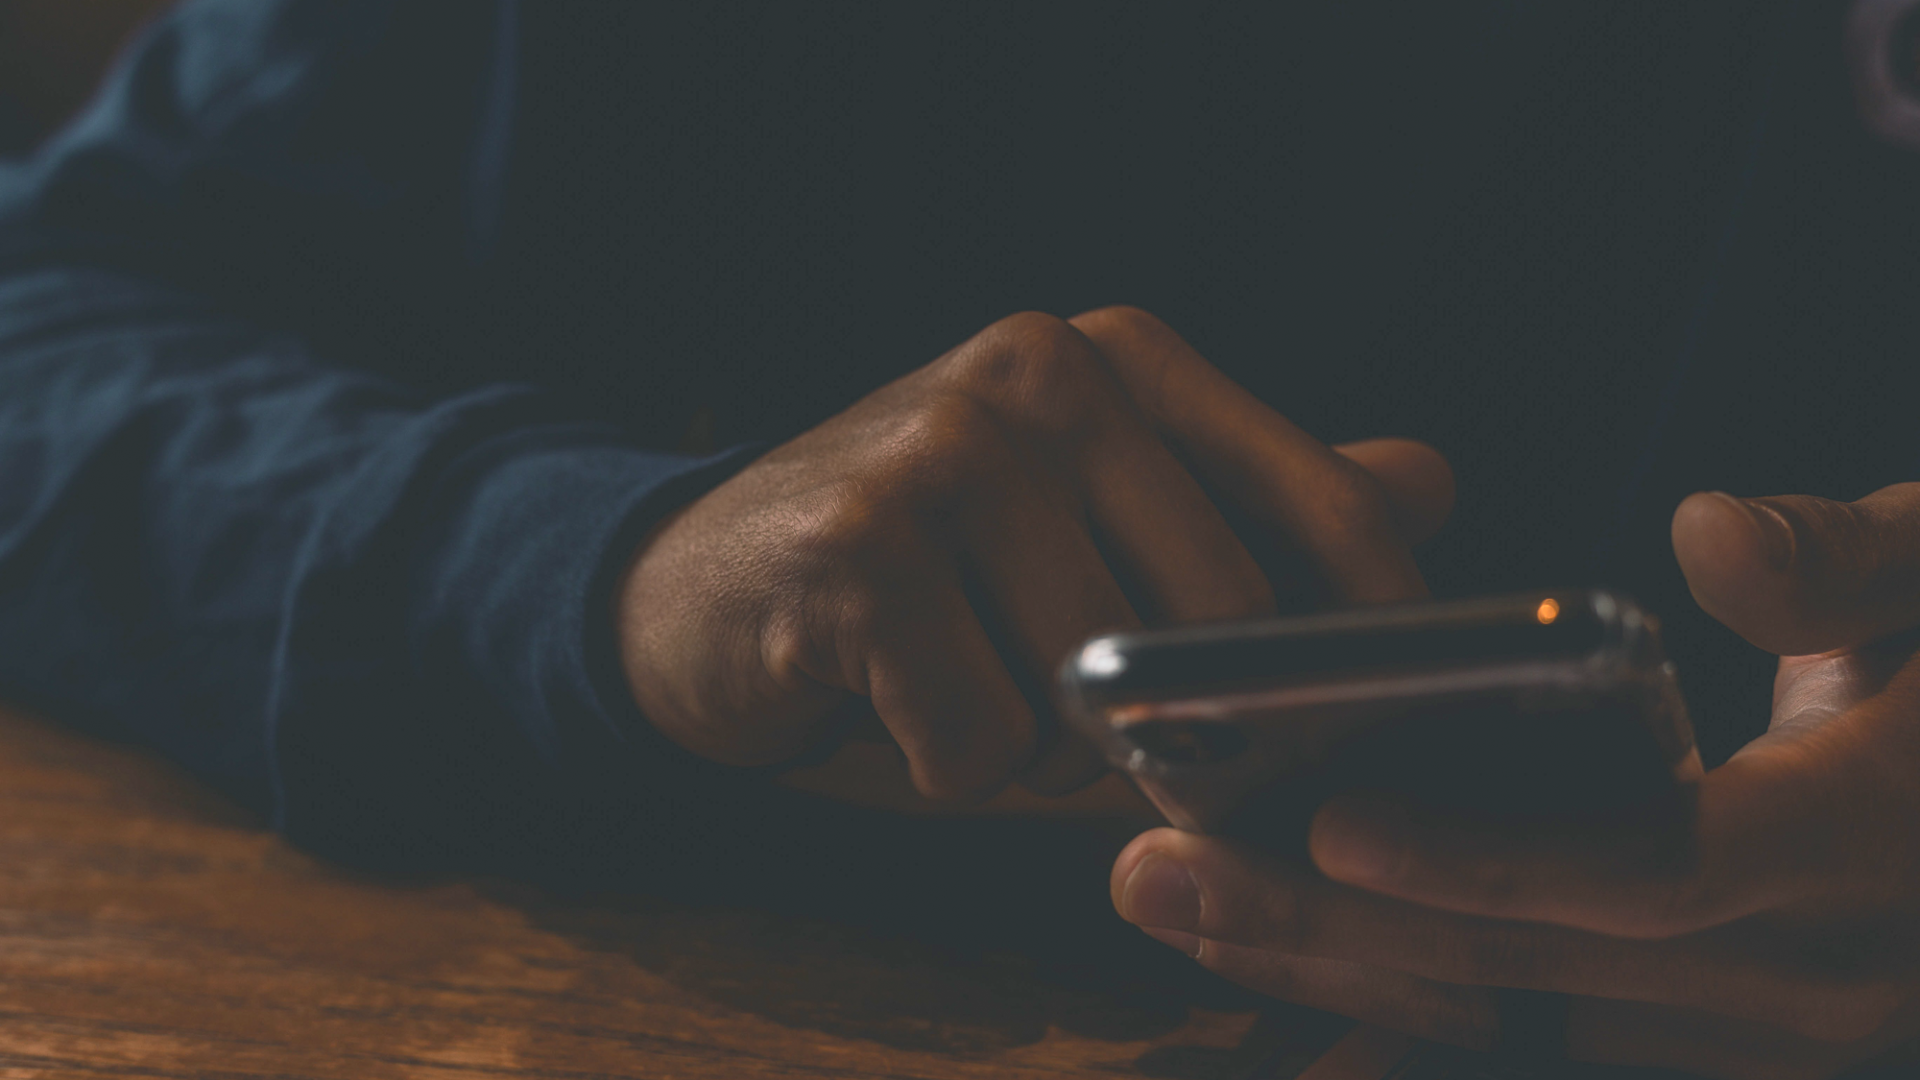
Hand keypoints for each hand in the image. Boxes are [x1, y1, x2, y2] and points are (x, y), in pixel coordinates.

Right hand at [618, 307, 1451, 800]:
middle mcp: (1043, 376)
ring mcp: (946, 449)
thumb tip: (1431, 486)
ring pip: (1096, 695)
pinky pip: (982, 740)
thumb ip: (1252, 509)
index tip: (1362, 741)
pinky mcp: (858, 547)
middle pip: (1225, 625)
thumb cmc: (927, 573)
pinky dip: (952, 769)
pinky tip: (895, 708)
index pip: (1331, 513)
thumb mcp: (1096, 522)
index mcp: (1124, 362)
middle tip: (1122, 761)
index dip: (1370, 655)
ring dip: (1049, 753)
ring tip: (975, 696)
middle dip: (1190, 735)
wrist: (701, 591)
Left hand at [1112, 483, 1919, 1078]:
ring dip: (1333, 977)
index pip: (1651, 866)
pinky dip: (1401, 1028)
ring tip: (1176, 909)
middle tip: (1155, 868)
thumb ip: (1837, 564)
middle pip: (1535, 969)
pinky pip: (1535, 1052)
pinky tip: (1278, 983)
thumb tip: (1706, 534)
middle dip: (1331, 925)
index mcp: (1857, 843)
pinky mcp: (1708, 1052)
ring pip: (1514, 1028)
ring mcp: (1756, 1040)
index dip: (1490, 856)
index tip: (1334, 814)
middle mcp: (1805, 979)